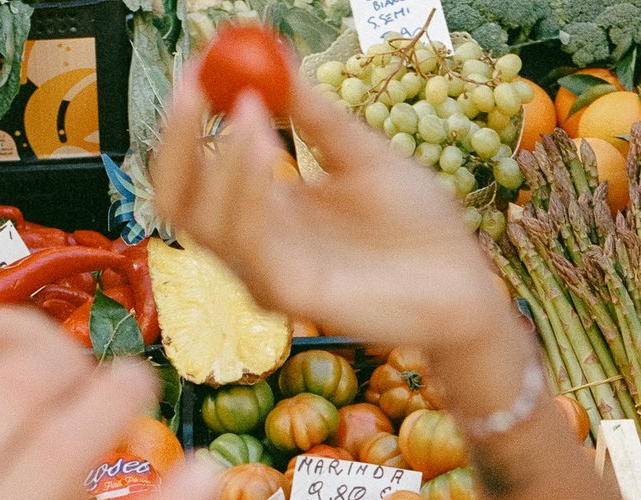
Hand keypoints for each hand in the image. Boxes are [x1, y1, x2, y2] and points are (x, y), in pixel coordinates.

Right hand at [151, 70, 530, 368]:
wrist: (463, 284)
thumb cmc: (419, 228)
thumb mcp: (362, 154)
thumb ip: (315, 116)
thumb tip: (275, 60)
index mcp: (266, 208)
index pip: (196, 169)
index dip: (187, 120)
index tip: (197, 65)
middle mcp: (255, 242)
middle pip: (177, 199)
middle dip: (178, 139)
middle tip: (198, 85)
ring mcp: (267, 273)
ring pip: (207, 223)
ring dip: (223, 161)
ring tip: (255, 115)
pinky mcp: (290, 297)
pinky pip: (251, 247)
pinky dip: (250, 196)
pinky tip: (274, 155)